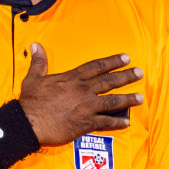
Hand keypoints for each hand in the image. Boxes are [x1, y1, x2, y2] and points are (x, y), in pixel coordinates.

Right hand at [18, 44, 143, 146]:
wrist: (28, 122)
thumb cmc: (30, 102)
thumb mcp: (33, 78)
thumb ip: (39, 62)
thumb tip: (36, 46)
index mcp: (71, 79)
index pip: (96, 67)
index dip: (112, 61)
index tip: (125, 58)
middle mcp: (82, 90)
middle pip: (109, 81)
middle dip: (126, 76)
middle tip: (139, 73)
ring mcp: (86, 106)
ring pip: (112, 100)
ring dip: (127, 99)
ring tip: (140, 97)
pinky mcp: (86, 122)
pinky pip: (106, 121)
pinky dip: (117, 122)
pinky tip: (126, 122)